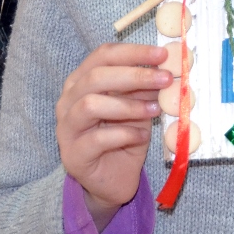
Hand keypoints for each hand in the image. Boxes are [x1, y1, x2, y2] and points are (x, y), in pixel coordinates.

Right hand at [56, 43, 171, 230]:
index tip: (162, 55)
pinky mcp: (73, 155)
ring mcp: (66, 128)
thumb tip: (166, 68)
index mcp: (82, 81)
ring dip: (128, 105)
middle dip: (135, 75)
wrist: (114, 180)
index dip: (133, 52)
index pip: (103, 56)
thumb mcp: (140, 107)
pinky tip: (141, 135)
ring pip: (90, 105)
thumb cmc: (125, 137)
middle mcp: (68, 101)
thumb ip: (146, 89)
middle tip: (165, 79)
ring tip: (155, 110)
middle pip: (95, 77)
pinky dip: (124, 133)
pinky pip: (97, 139)